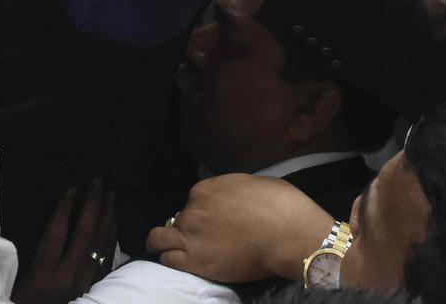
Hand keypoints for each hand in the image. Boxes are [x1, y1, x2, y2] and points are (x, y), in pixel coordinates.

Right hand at [16, 180, 115, 303]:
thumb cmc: (23, 303)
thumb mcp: (18, 281)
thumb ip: (30, 255)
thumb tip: (48, 223)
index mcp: (43, 274)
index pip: (57, 233)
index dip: (64, 208)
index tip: (71, 188)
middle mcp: (66, 278)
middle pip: (84, 234)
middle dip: (92, 204)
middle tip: (98, 181)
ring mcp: (83, 285)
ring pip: (100, 245)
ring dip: (106, 217)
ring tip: (110, 196)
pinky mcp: (93, 290)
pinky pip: (106, 259)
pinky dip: (111, 238)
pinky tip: (113, 223)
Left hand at [145, 174, 332, 283]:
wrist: (286, 232)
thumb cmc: (279, 205)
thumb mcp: (251, 185)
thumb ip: (232, 193)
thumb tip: (232, 200)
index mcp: (205, 189)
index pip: (193, 201)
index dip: (201, 212)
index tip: (211, 221)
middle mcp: (193, 210)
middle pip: (179, 219)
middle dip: (187, 228)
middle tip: (200, 238)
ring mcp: (191, 236)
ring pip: (160, 239)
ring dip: (164, 243)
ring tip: (168, 249)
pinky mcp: (195, 261)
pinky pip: (168, 259)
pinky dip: (169, 259)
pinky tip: (174, 261)